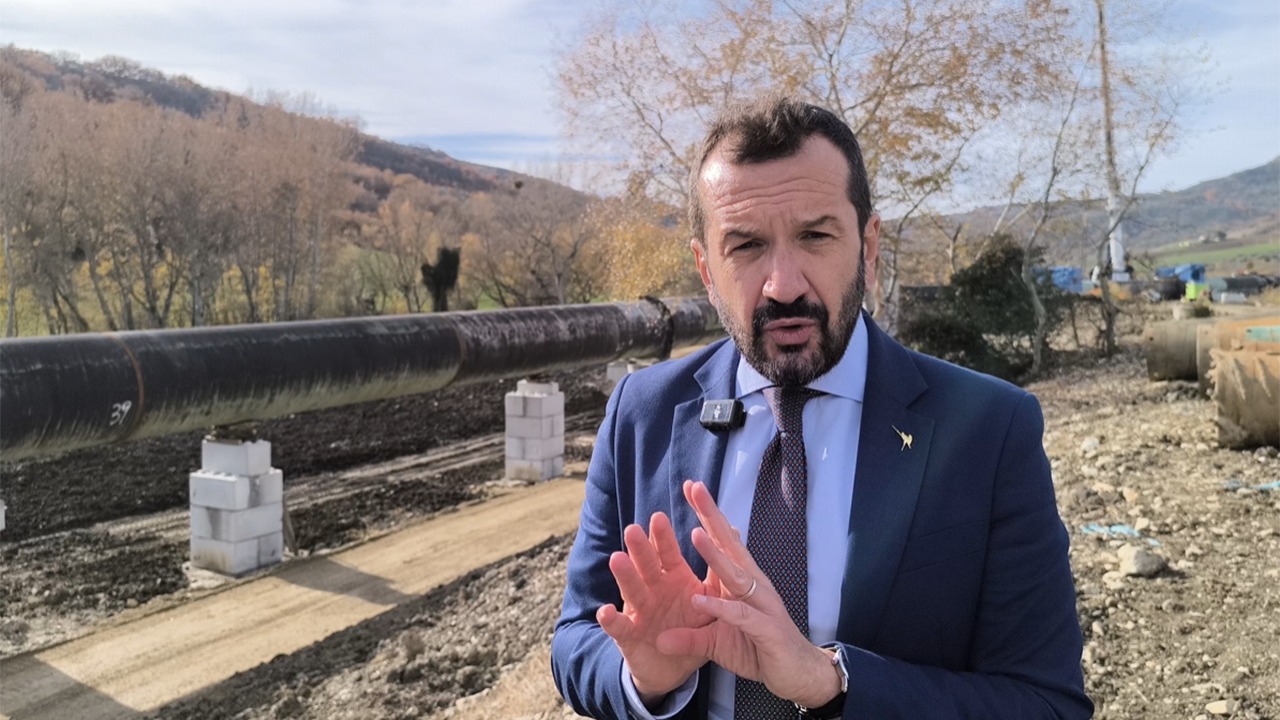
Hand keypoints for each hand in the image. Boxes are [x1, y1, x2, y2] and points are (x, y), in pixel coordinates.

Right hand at [597, 511, 712, 702]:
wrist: (672, 667)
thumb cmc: (691, 628)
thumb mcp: (709, 603)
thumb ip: (717, 577)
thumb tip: (731, 537)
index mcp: (673, 578)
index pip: (668, 552)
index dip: (662, 536)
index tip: (658, 517)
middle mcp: (653, 589)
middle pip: (646, 565)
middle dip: (640, 548)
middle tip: (634, 529)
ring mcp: (639, 611)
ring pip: (631, 589)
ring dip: (625, 575)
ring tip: (617, 559)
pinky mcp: (629, 636)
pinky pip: (619, 627)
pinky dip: (611, 621)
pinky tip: (605, 611)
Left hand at [656, 481, 841, 708]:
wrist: (799, 675)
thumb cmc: (760, 649)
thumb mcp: (717, 643)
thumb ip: (690, 637)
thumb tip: (659, 638)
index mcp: (742, 582)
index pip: (724, 542)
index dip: (708, 515)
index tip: (691, 488)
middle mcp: (754, 586)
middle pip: (731, 546)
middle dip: (711, 517)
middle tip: (695, 488)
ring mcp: (762, 605)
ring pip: (736, 575)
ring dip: (716, 556)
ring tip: (695, 534)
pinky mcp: (766, 630)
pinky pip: (741, 616)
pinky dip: (721, 608)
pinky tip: (701, 599)